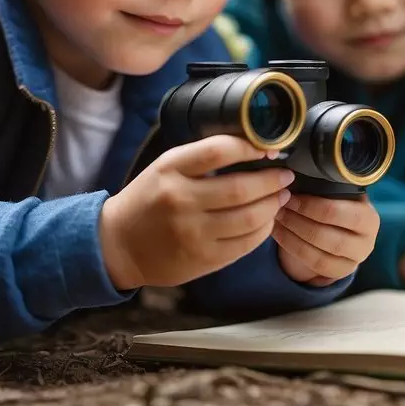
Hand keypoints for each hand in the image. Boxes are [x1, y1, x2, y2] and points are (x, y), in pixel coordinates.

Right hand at [98, 135, 293, 289]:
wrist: (119, 245)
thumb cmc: (148, 200)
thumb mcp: (165, 168)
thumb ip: (201, 158)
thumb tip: (253, 148)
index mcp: (170, 170)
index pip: (219, 150)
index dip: (251, 147)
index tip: (269, 148)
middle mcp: (181, 200)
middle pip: (242, 188)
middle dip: (272, 180)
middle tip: (285, 176)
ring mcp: (193, 233)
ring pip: (249, 218)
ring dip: (273, 205)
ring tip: (281, 196)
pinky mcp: (202, 259)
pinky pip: (245, 244)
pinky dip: (263, 230)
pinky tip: (267, 220)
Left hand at [272, 194, 379, 285]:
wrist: (345, 230)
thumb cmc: (338, 206)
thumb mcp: (339, 195)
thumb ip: (327, 189)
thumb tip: (296, 177)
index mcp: (368, 217)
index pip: (339, 212)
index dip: (312, 205)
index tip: (291, 196)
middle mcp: (366, 241)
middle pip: (329, 237)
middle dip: (299, 221)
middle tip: (280, 208)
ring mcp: (355, 260)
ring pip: (320, 253)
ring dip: (293, 236)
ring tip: (277, 220)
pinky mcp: (341, 272)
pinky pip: (315, 264)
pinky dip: (293, 248)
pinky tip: (279, 234)